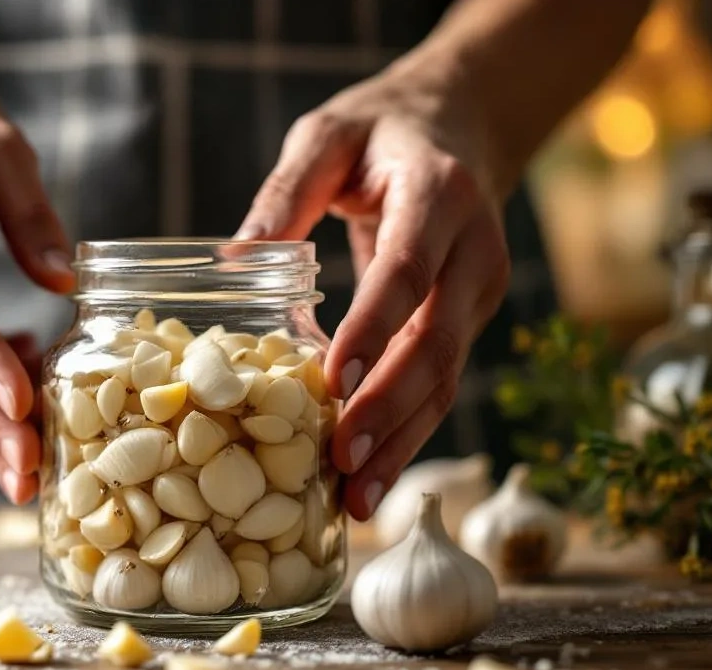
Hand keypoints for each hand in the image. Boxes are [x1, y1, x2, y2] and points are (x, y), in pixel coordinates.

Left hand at [237, 63, 510, 521]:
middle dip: (388, 408)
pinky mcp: (467, 324)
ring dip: (401, 442)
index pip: (407, 272)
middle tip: (343, 459)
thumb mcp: (327, 137)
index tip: (334, 380)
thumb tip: (232, 261)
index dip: (373, 328)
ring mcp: (479, 295)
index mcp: (438, 197)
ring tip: (356, 499)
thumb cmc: (381, 133)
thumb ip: (285, 191)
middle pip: (435, 343)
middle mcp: (473, 252)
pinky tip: (370, 480)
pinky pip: (440, 387)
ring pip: (445, 380)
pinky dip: (406, 436)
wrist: (460, 128)